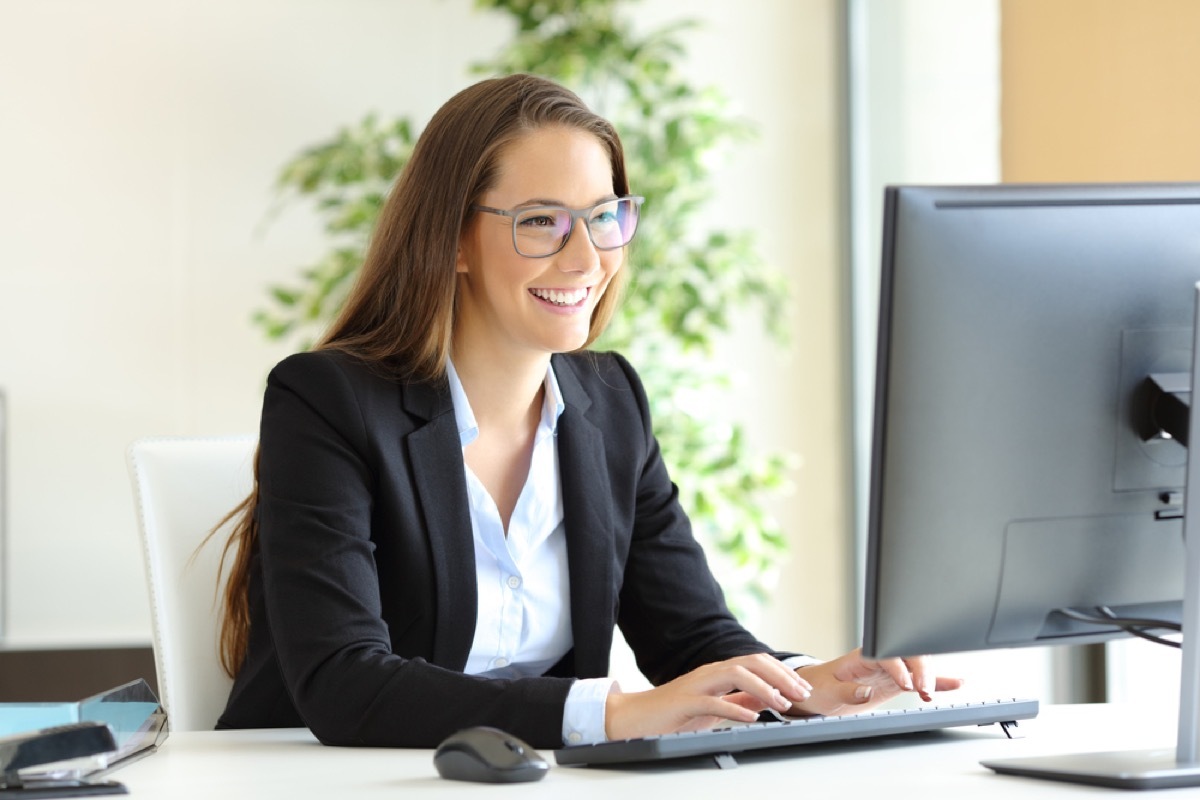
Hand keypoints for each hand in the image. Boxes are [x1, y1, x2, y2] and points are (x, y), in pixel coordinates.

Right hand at [604, 653, 812, 740]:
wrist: (636, 717)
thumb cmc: (675, 712)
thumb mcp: (715, 705)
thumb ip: (738, 699)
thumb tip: (767, 697)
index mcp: (719, 672)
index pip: (757, 662)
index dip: (783, 673)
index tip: (803, 689)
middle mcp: (710, 673)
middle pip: (751, 662)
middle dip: (780, 676)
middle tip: (801, 694)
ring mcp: (697, 686)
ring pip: (735, 674)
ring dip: (763, 687)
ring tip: (782, 703)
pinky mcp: (684, 703)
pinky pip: (712, 702)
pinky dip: (734, 708)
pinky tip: (751, 717)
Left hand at [787, 648, 963, 716]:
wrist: (820, 689)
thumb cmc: (820, 686)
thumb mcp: (827, 691)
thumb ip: (846, 691)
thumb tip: (865, 691)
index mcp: (862, 655)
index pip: (886, 654)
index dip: (897, 667)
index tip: (905, 683)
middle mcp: (880, 658)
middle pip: (907, 654)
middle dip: (920, 668)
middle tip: (924, 689)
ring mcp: (891, 669)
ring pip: (918, 665)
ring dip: (930, 675)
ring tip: (933, 692)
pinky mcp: (897, 682)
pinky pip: (919, 680)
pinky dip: (938, 681)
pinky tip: (955, 683)